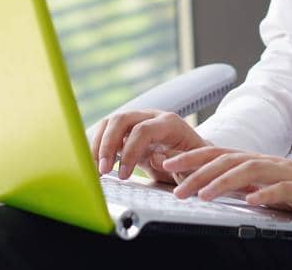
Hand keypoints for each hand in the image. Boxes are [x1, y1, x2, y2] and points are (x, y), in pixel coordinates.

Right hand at [87, 109, 206, 183]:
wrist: (196, 159)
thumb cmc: (197, 163)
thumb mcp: (193, 165)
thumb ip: (176, 160)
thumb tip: (154, 157)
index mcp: (170, 123)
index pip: (143, 129)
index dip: (130, 152)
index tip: (123, 174)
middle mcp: (152, 117)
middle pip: (122, 119)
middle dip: (108, 144)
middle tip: (103, 170)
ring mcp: (138, 122)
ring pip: (111, 123)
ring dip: (98, 145)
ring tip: (95, 169)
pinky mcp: (129, 133)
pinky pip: (108, 133)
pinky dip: (98, 147)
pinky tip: (95, 164)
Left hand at [161, 146, 291, 230]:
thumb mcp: (262, 188)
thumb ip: (239, 186)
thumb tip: (206, 188)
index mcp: (254, 161)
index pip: (216, 155)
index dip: (190, 158)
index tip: (166, 164)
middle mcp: (266, 162)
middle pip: (227, 160)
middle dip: (198, 170)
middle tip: (174, 182)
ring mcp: (284, 173)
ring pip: (248, 171)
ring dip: (223, 182)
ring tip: (203, 195)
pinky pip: (281, 189)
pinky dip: (264, 193)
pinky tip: (250, 201)